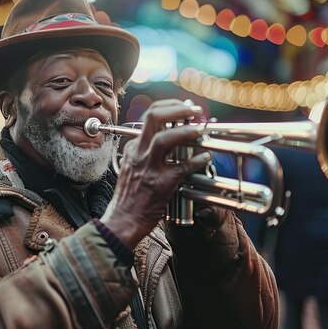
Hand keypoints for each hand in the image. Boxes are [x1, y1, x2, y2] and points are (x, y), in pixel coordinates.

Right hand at [101, 99, 212, 249]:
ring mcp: (149, 167)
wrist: (123, 221)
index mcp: (133, 148)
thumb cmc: (129, 198)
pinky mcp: (161, 183)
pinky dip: (196, 160)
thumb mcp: (132, 168)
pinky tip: (204, 158)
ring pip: (165, 138)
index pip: (150, 117)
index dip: (170, 108)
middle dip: (177, 109)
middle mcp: (139, 153)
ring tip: (199, 129)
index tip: (184, 108)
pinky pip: (182, 167)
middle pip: (154, 117)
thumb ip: (146, 153)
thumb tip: (169, 141)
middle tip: (193, 110)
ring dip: (186, 131)